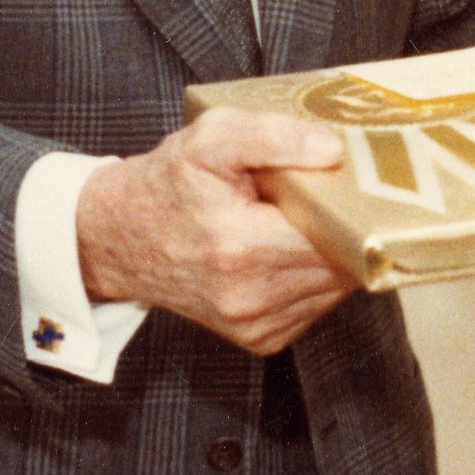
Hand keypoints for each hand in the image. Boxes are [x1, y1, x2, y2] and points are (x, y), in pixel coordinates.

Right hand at [76, 108, 355, 354]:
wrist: (121, 237)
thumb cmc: (168, 184)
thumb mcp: (210, 138)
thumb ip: (273, 136)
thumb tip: (332, 152)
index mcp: (241, 248)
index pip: (339, 235)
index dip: (352, 207)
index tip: (346, 184)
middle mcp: (251, 298)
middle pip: (345, 264)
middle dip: (344, 229)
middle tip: (322, 197)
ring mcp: (257, 326)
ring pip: (336, 288)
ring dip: (331, 254)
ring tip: (296, 222)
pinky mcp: (262, 339)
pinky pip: (316, 304)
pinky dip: (313, 276)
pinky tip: (286, 249)